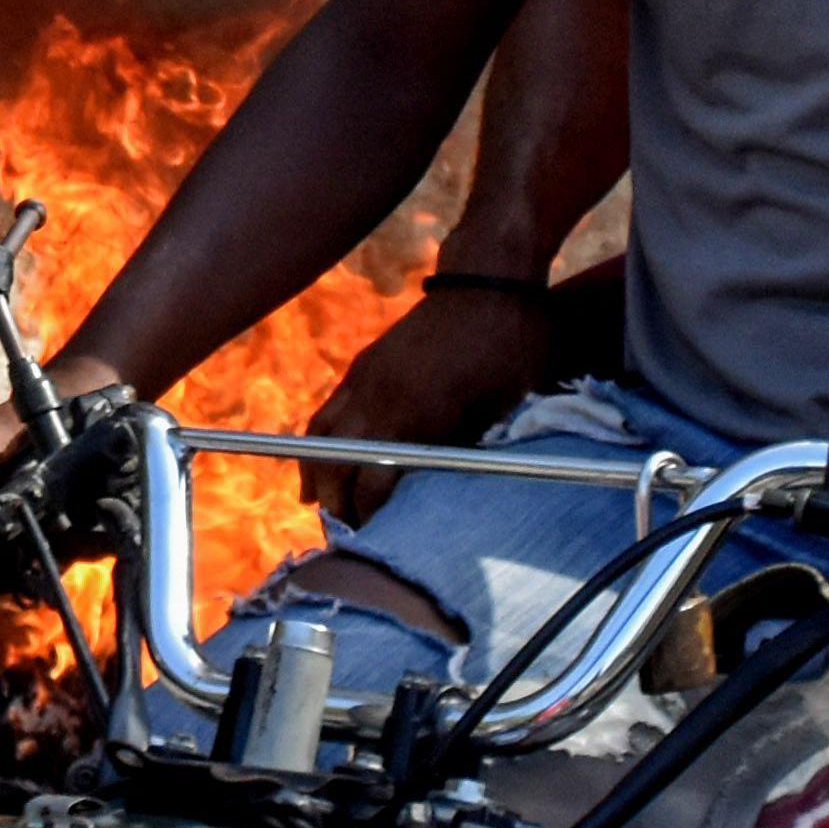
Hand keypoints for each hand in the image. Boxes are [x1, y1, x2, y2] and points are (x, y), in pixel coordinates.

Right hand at [296, 284, 552, 521]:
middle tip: (348, 540)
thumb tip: (459, 496)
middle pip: (336, 470)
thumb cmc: (511, 345)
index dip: (370, 523)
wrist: (488, 279)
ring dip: (319, 478)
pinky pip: (326, 414)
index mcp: (415, 419)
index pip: (373, 489)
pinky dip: (317, 444)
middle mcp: (378, 401)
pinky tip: (319, 464)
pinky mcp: (364, 365)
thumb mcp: (510, 409)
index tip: (377, 548)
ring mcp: (365, 380)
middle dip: (338, 509)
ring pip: (321, 441)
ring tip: (322, 508)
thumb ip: (477, 452)